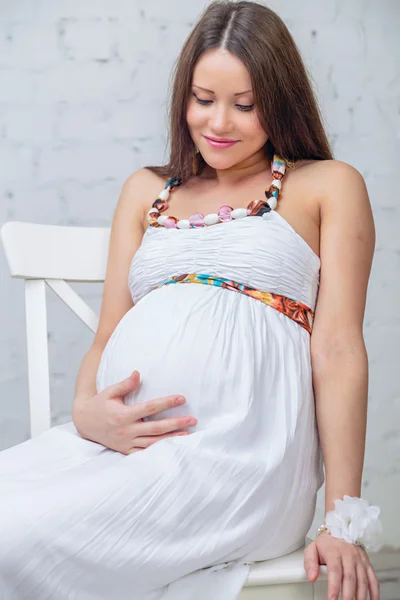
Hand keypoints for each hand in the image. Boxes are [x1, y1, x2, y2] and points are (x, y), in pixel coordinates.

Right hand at [72, 370, 196, 453]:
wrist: (84, 423)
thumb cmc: (99, 404)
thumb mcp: (109, 392)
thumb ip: (125, 384)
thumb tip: (138, 373)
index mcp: (123, 415)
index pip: (150, 408)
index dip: (167, 403)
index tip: (182, 398)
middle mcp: (126, 430)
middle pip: (156, 428)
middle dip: (176, 424)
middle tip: (193, 420)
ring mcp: (126, 442)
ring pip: (153, 443)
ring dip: (171, 438)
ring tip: (188, 434)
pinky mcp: (126, 450)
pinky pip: (145, 452)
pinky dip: (159, 451)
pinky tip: (172, 447)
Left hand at [304, 530, 379, 599]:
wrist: (341, 529)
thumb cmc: (327, 542)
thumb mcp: (313, 548)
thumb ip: (310, 563)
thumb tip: (311, 577)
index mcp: (334, 552)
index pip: (335, 571)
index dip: (334, 586)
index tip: (332, 598)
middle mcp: (349, 555)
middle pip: (350, 578)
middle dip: (348, 595)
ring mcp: (359, 560)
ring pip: (362, 580)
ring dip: (360, 596)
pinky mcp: (367, 564)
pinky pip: (373, 580)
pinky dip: (374, 592)